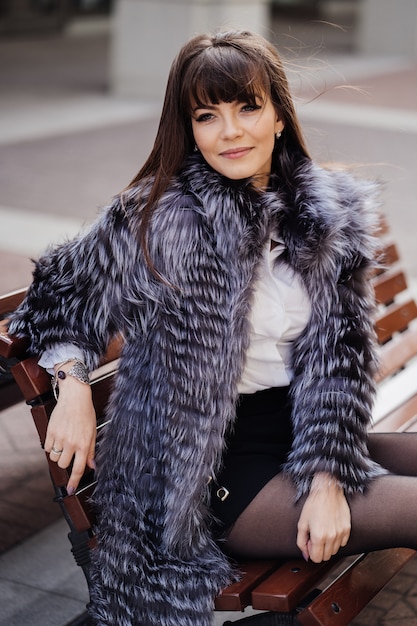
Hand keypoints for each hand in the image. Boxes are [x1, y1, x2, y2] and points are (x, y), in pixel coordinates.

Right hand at [44, 374, 96, 494]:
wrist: (75, 397)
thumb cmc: (86, 413)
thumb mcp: (93, 432)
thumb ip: (91, 451)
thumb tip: (92, 466)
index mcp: (84, 444)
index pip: (78, 468)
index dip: (74, 481)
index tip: (70, 490)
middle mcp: (71, 443)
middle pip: (63, 465)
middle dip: (66, 461)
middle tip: (69, 452)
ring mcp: (60, 438)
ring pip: (54, 458)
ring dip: (58, 455)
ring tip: (63, 444)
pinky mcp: (50, 432)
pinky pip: (47, 448)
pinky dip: (50, 446)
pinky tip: (57, 438)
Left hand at [296, 472, 350, 562]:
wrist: (327, 491)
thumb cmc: (314, 504)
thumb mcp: (301, 523)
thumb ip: (301, 542)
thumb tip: (305, 555)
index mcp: (318, 536)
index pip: (316, 558)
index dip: (311, 553)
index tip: (310, 544)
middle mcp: (331, 537)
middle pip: (326, 557)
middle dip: (319, 550)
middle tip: (315, 538)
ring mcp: (341, 533)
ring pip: (334, 551)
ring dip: (328, 546)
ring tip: (323, 532)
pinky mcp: (347, 529)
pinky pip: (342, 543)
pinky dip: (336, 540)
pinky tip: (331, 530)